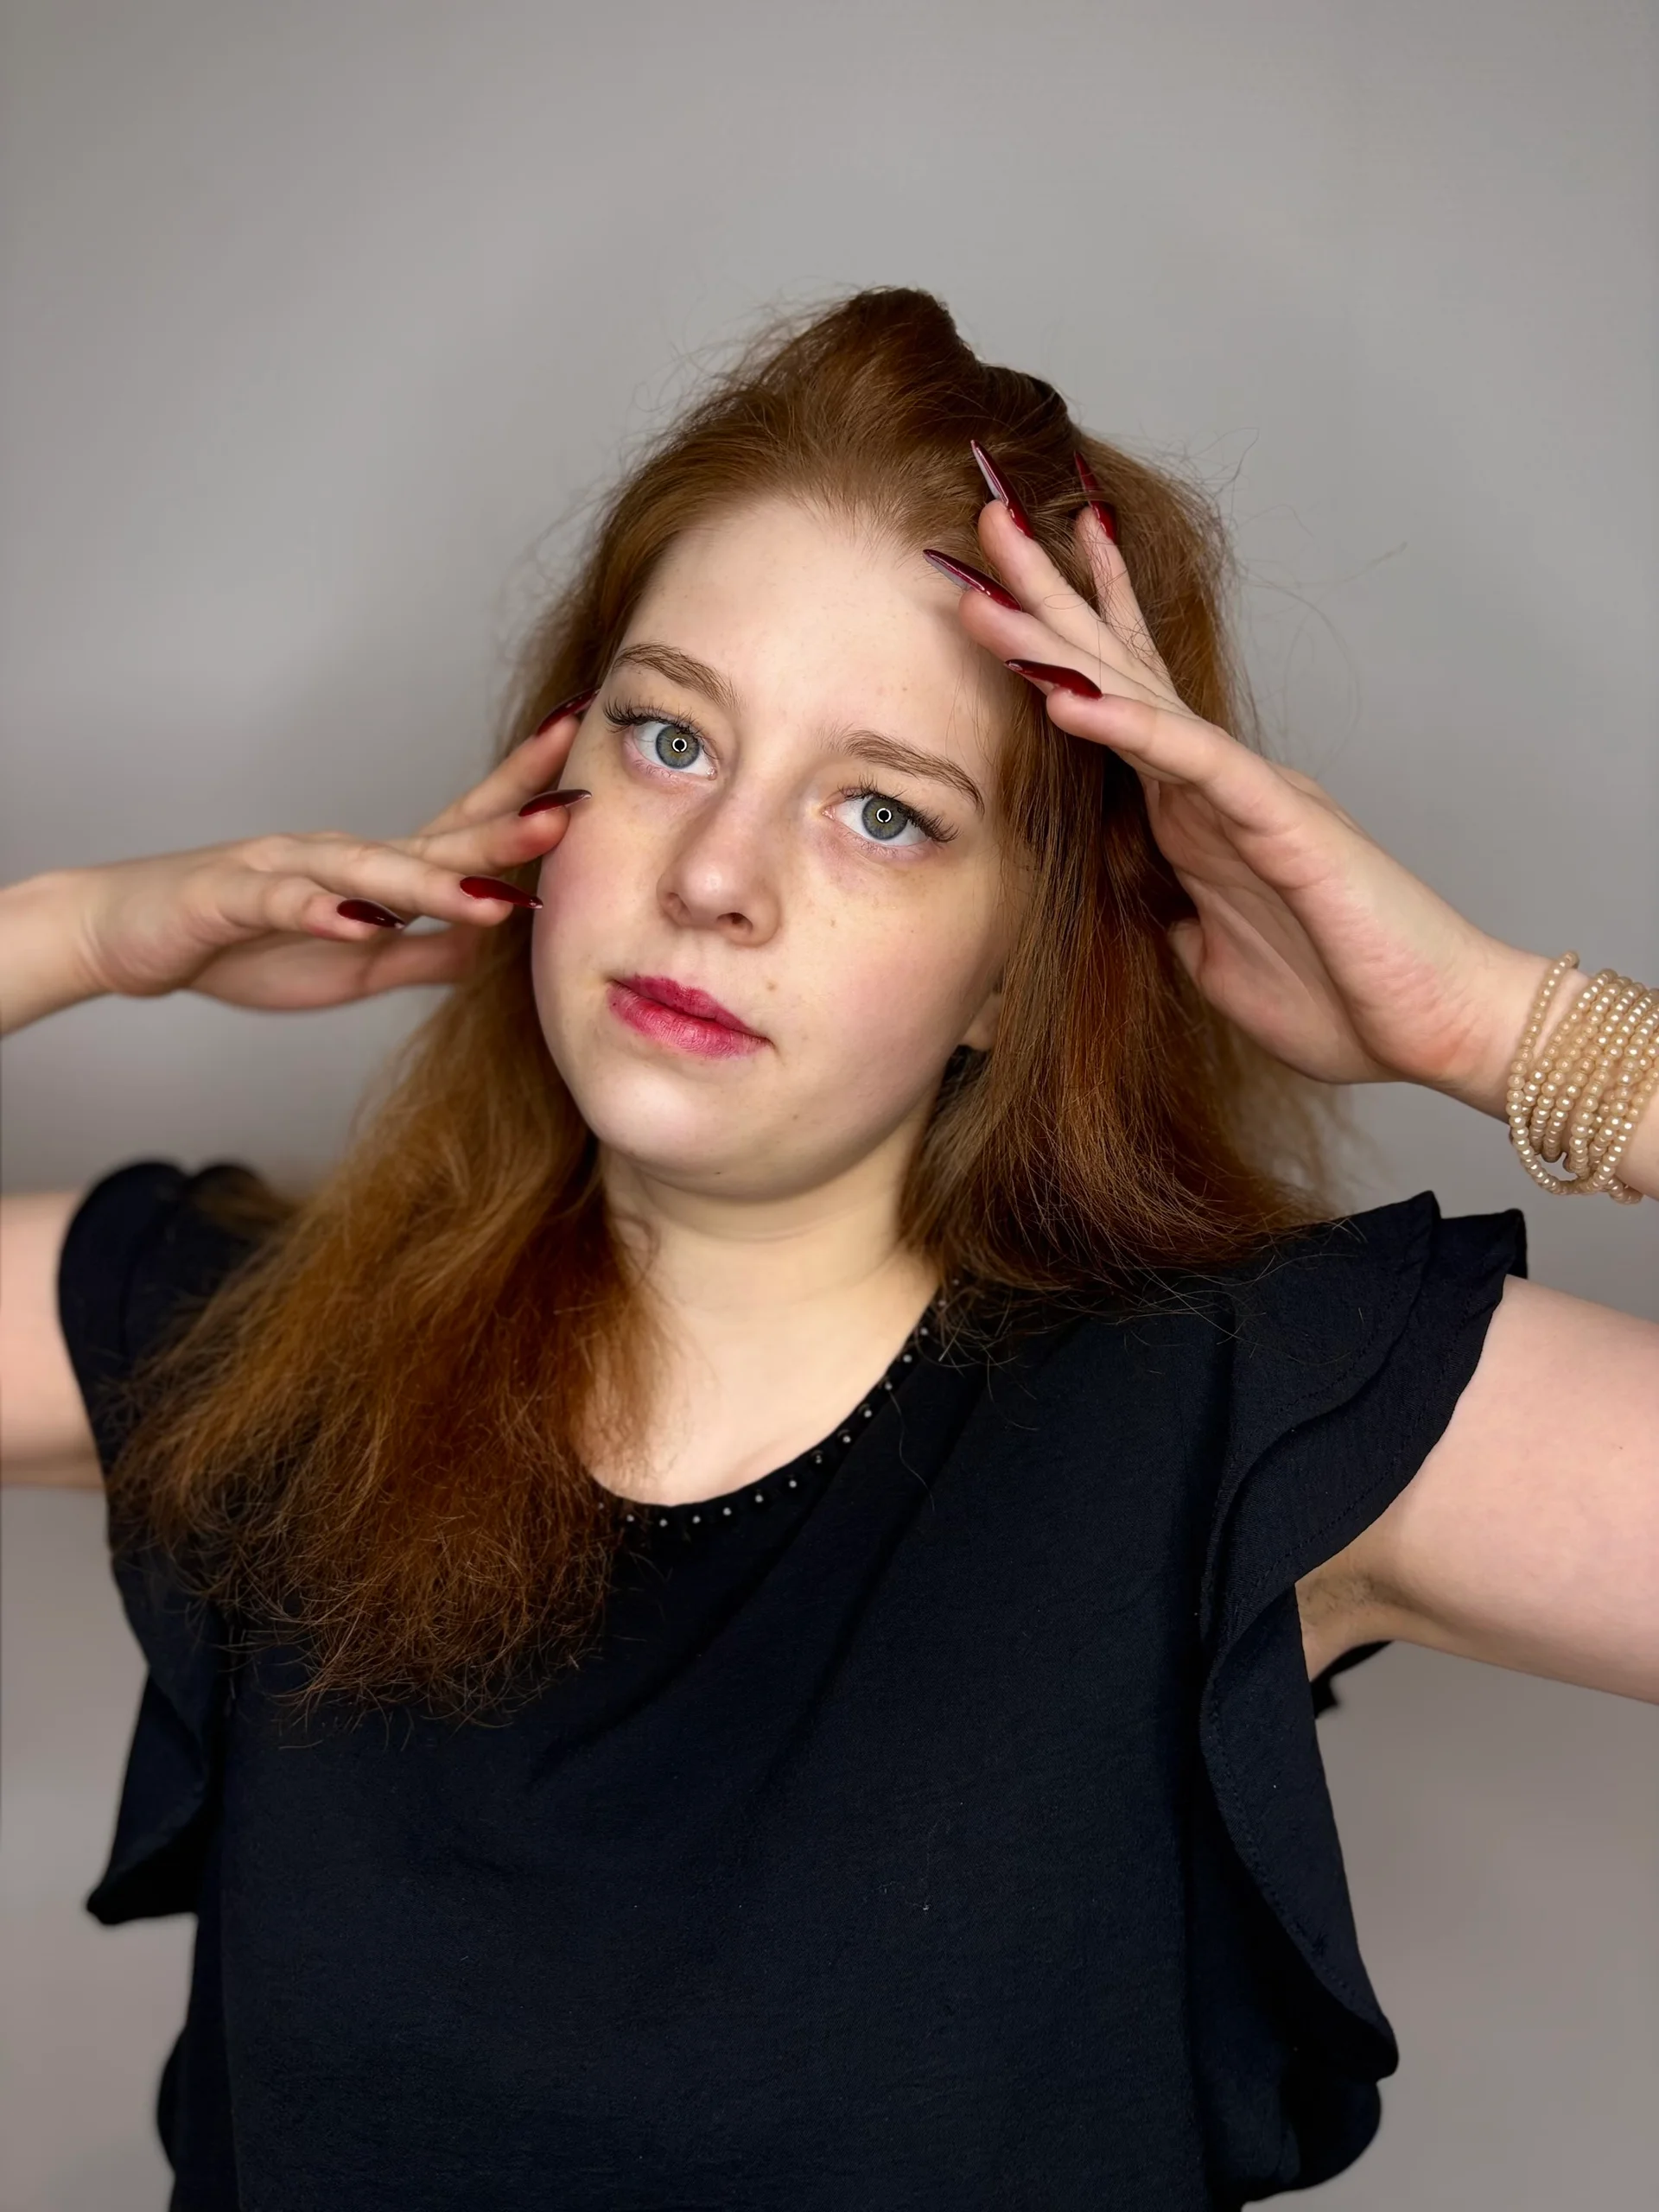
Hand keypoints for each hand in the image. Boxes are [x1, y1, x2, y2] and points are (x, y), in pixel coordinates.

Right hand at [73, 701, 590, 1012]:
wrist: (127, 937)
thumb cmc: (241, 947)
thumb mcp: (355, 968)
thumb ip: (424, 956)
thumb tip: (496, 945)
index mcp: (375, 876)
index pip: (463, 834)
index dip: (521, 807)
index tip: (585, 782)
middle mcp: (340, 858)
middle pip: (435, 839)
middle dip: (505, 827)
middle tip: (573, 809)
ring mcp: (285, 870)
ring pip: (368, 871)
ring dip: (432, 882)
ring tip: (491, 894)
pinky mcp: (230, 898)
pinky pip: (280, 900)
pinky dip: (318, 909)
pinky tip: (356, 919)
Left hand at [949, 491, 1541, 1107]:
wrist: (1438, 1030)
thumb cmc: (1347, 1000)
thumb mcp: (1220, 968)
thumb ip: (1179, 926)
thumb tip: (1151, 913)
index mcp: (1200, 816)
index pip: (1124, 708)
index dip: (1068, 644)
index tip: (1006, 590)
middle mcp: (1221, 785)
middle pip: (1122, 671)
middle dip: (1051, 598)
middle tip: (987, 523)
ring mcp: (1251, 793)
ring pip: (1141, 698)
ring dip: (1061, 642)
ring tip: (991, 583)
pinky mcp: (1282, 820)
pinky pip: (1190, 761)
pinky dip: (1126, 726)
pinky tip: (1064, 696)